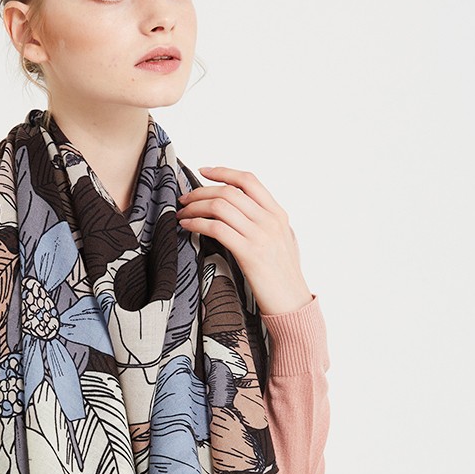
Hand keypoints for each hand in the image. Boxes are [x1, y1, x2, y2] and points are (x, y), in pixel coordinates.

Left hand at [176, 166, 313, 315]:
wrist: (292, 302)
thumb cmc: (284, 275)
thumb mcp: (283, 240)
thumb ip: (268, 222)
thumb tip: (247, 210)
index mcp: (278, 214)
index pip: (248, 181)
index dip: (223, 172)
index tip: (204, 171)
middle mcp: (270, 220)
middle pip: (228, 192)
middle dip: (200, 192)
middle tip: (185, 199)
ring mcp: (260, 235)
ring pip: (219, 207)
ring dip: (195, 207)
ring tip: (182, 214)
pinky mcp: (249, 253)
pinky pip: (216, 228)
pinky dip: (197, 224)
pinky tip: (188, 226)